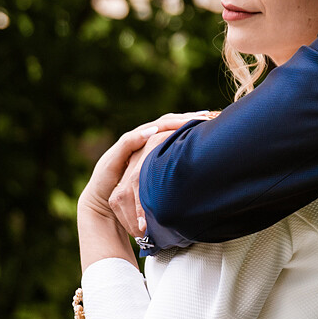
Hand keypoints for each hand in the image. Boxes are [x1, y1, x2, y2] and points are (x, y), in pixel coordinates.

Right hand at [105, 111, 216, 235]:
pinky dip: (140, 136)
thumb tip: (207, 183)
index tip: (213, 120)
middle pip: (167, 124)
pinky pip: (128, 142)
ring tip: (186, 118)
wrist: (104, 203)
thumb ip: (178, 179)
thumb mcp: (163, 186)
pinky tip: (152, 132)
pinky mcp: (114, 155)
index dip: (194, 124)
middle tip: (207, 115)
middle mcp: (142, 142)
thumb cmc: (136, 196)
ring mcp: (129, 146)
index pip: (177, 130)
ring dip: (169, 122)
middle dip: (186, 118)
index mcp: (155, 147)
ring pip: (151, 128)